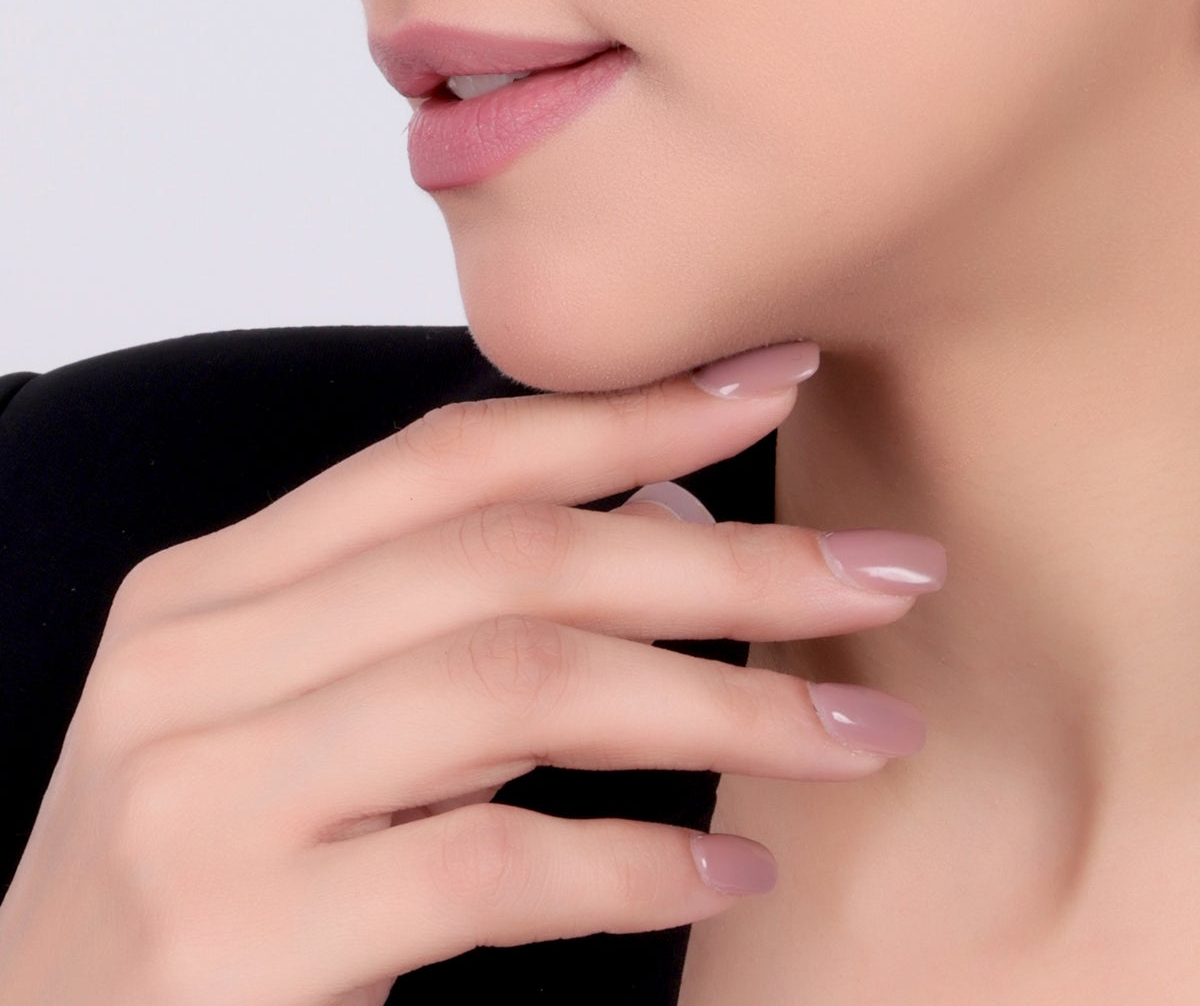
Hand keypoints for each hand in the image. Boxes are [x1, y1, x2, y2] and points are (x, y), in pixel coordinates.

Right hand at [0, 343, 944, 1005]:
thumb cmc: (192, 905)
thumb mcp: (293, 730)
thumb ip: (446, 620)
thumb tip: (663, 510)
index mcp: (209, 594)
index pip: (455, 457)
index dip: (632, 411)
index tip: (782, 378)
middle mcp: (188, 670)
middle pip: (516, 558)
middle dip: (730, 559)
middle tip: (886, 574)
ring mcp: (196, 803)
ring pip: (520, 685)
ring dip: (722, 703)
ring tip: (857, 733)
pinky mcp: (230, 947)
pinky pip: (489, 865)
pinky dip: (634, 862)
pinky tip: (731, 867)